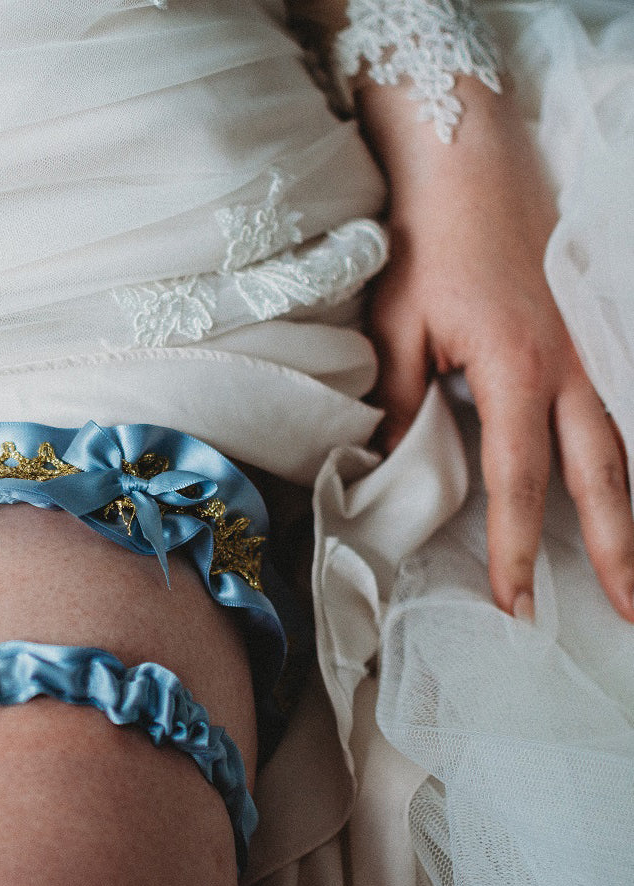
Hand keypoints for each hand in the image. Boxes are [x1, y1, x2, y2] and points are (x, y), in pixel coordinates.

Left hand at [358, 77, 633, 621]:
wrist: (471, 160)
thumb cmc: (431, 239)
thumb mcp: (399, 325)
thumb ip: (403, 402)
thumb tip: (394, 464)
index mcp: (517, 371)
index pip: (518, 484)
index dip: (516, 551)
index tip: (516, 606)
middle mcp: (571, 369)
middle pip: (602, 480)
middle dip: (620, 553)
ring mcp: (594, 349)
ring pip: (626, 448)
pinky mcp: (596, 333)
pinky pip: (624, 409)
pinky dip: (632, 459)